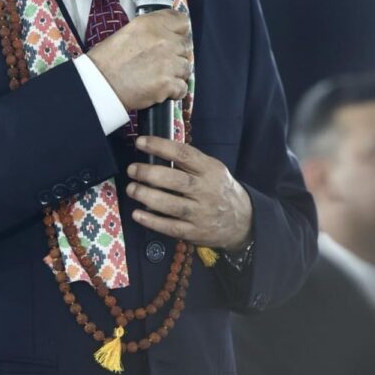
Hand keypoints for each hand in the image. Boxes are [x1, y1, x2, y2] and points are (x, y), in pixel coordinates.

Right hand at [87, 11, 191, 109]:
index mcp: (151, 24)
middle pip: (186, 46)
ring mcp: (168, 62)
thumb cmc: (106, 61)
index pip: (181, 21)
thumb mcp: (127, 32)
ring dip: (176, 73)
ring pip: (186, 67)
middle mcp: (163, 40)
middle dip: (176, 55)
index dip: (179, 32)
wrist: (100, 85)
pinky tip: (160, 90)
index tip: (174, 38)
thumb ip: (150, 31)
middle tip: (161, 63)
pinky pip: (182, 87)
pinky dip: (173, 91)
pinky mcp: (168, 83)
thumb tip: (164, 36)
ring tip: (158, 77)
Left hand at [126, 136, 252, 249]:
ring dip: (147, 196)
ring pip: (171, 205)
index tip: (140, 142)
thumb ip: (190, 162)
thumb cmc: (220, 190)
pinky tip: (137, 214)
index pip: (184, 154)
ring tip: (131, 189)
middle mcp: (206, 191)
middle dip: (149, 173)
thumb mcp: (213, 170)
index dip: (160, 146)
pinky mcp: (195, 232)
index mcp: (210, 170)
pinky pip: (171, 227)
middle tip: (132, 169)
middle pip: (175, 180)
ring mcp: (201, 213)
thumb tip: (157, 150)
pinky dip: (152, 221)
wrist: (243, 221)